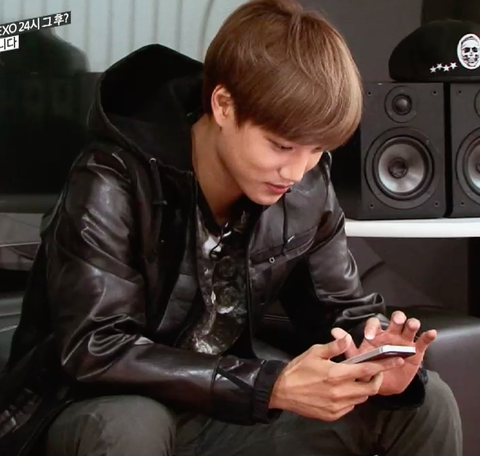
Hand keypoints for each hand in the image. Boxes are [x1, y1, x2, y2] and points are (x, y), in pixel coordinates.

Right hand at [269, 333, 403, 420]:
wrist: (281, 391)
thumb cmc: (298, 369)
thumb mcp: (314, 352)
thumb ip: (334, 347)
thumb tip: (348, 337)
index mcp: (337, 374)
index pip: (368, 370)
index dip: (384, 365)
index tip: (397, 360)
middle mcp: (340, 392)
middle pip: (370, 388)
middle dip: (377, 379)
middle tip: (375, 371)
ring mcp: (337, 406)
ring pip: (361, 398)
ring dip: (364, 389)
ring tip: (357, 379)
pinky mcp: (333, 415)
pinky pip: (350, 406)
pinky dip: (352, 398)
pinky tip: (343, 390)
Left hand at [331, 311, 436, 395]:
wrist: (383, 385)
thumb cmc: (369, 367)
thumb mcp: (358, 358)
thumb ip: (348, 346)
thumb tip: (334, 331)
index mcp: (376, 335)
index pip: (374, 324)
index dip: (372, 327)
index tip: (369, 337)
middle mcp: (391, 335)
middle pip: (395, 320)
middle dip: (397, 318)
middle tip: (397, 322)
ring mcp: (404, 342)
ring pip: (410, 328)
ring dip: (411, 324)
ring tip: (412, 325)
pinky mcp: (416, 352)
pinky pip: (423, 342)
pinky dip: (428, 336)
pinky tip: (431, 333)